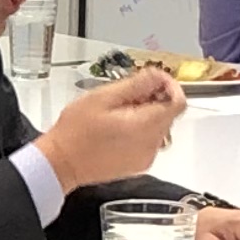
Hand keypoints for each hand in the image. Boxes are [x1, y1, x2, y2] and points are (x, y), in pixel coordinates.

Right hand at [35, 67, 182, 189]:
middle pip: (168, 115)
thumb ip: (136, 84)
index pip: (178, 102)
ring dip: (146, 114)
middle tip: (127, 94)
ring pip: (159, 127)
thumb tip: (158, 75)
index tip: (154, 79)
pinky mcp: (138, 165)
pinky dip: (140, 130)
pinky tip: (117, 127)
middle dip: (154, 99)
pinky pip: (149, 142)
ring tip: (118, 111)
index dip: (169, 86)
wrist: (61, 163)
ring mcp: (145, 157)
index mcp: (146, 126)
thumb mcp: (104, 97)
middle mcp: (151, 145)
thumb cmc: (75, 132)